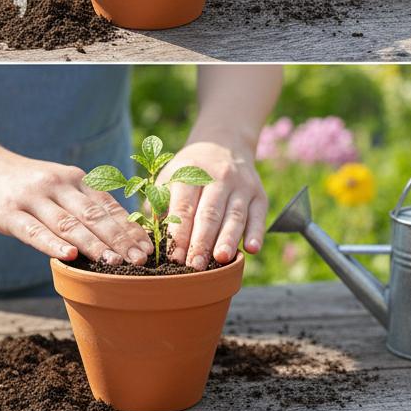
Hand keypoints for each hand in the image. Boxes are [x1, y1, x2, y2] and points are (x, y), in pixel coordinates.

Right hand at [0, 148, 152, 265]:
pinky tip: (70, 257)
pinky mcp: (8, 213)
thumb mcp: (58, 184)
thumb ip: (82, 202)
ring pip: (69, 224)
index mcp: (76, 180)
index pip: (108, 206)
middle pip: (94, 216)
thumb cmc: (24, 183)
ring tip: (115, 264)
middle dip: (120, 239)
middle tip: (140, 261)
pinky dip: (53, 245)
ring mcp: (33, 198)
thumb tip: (116, 232)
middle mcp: (59, 185)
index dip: (129, 228)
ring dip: (94, 245)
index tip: (149, 248)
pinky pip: (34, 231)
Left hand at [158, 139, 267, 270]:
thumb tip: (150, 238)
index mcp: (190, 173)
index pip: (184, 207)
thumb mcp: (170, 177)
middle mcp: (219, 177)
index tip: (174, 258)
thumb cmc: (190, 171)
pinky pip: (258, 216)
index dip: (179, 234)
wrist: (224, 144)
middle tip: (194, 266)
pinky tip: (252, 249)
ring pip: (235, 215)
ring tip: (221, 260)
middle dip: (202, 242)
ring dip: (228, 239)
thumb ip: (159, 205)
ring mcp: (242, 186)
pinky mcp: (259, 195)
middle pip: (210, 213)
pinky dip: (256, 233)